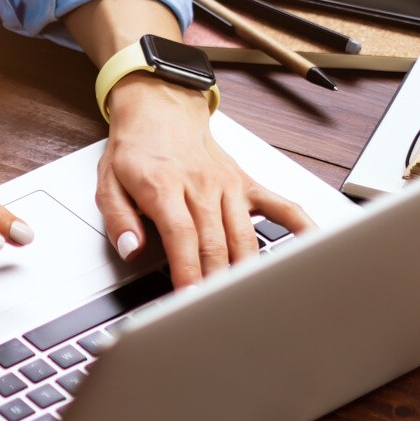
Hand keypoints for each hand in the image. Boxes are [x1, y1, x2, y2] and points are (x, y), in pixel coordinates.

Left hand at [95, 76, 314, 287]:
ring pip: (245, 235)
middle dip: (216, 282)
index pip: (182, 236)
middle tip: (215, 312)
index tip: (189, 299)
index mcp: (165, 186)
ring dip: (246, 271)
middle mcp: (202, 185)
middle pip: (216, 243)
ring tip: (247, 301)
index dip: (188, 271)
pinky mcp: (246, 184)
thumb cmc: (136, 148)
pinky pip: (281, 206)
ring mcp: (229, 185)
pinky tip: (310, 250)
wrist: (161, 108)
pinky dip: (300, 227)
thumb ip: (118, 219)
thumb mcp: (108, 182)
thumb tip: (131, 249)